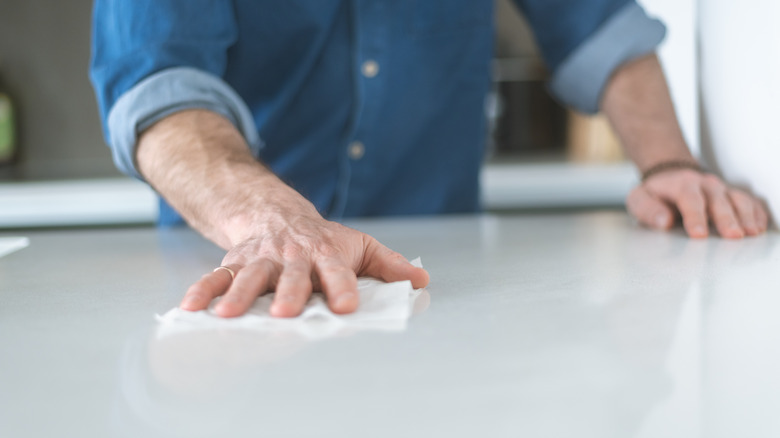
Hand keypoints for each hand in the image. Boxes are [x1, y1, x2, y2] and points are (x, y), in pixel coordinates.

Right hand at [179, 210, 429, 317]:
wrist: (278, 213)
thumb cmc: (323, 239)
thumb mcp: (359, 244)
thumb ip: (389, 264)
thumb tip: (421, 279)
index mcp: (325, 254)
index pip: (337, 272)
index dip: (342, 287)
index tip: (347, 306)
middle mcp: (292, 256)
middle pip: (291, 276)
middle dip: (287, 293)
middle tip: (283, 312)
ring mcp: (261, 258)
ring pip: (249, 275)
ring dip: (238, 294)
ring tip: (228, 315)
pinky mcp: (235, 261)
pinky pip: (216, 275)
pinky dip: (203, 289)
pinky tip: (191, 307)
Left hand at [626, 169, 768, 237]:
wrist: (670, 176)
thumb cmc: (655, 193)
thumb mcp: (639, 198)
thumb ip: (647, 209)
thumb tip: (664, 221)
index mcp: (681, 184)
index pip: (690, 199)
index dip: (695, 216)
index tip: (699, 234)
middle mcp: (706, 185)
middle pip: (719, 200)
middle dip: (727, 218)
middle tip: (734, 236)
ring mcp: (722, 189)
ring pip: (739, 199)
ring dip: (747, 216)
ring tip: (752, 233)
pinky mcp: (733, 196)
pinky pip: (750, 202)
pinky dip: (757, 214)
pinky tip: (759, 228)